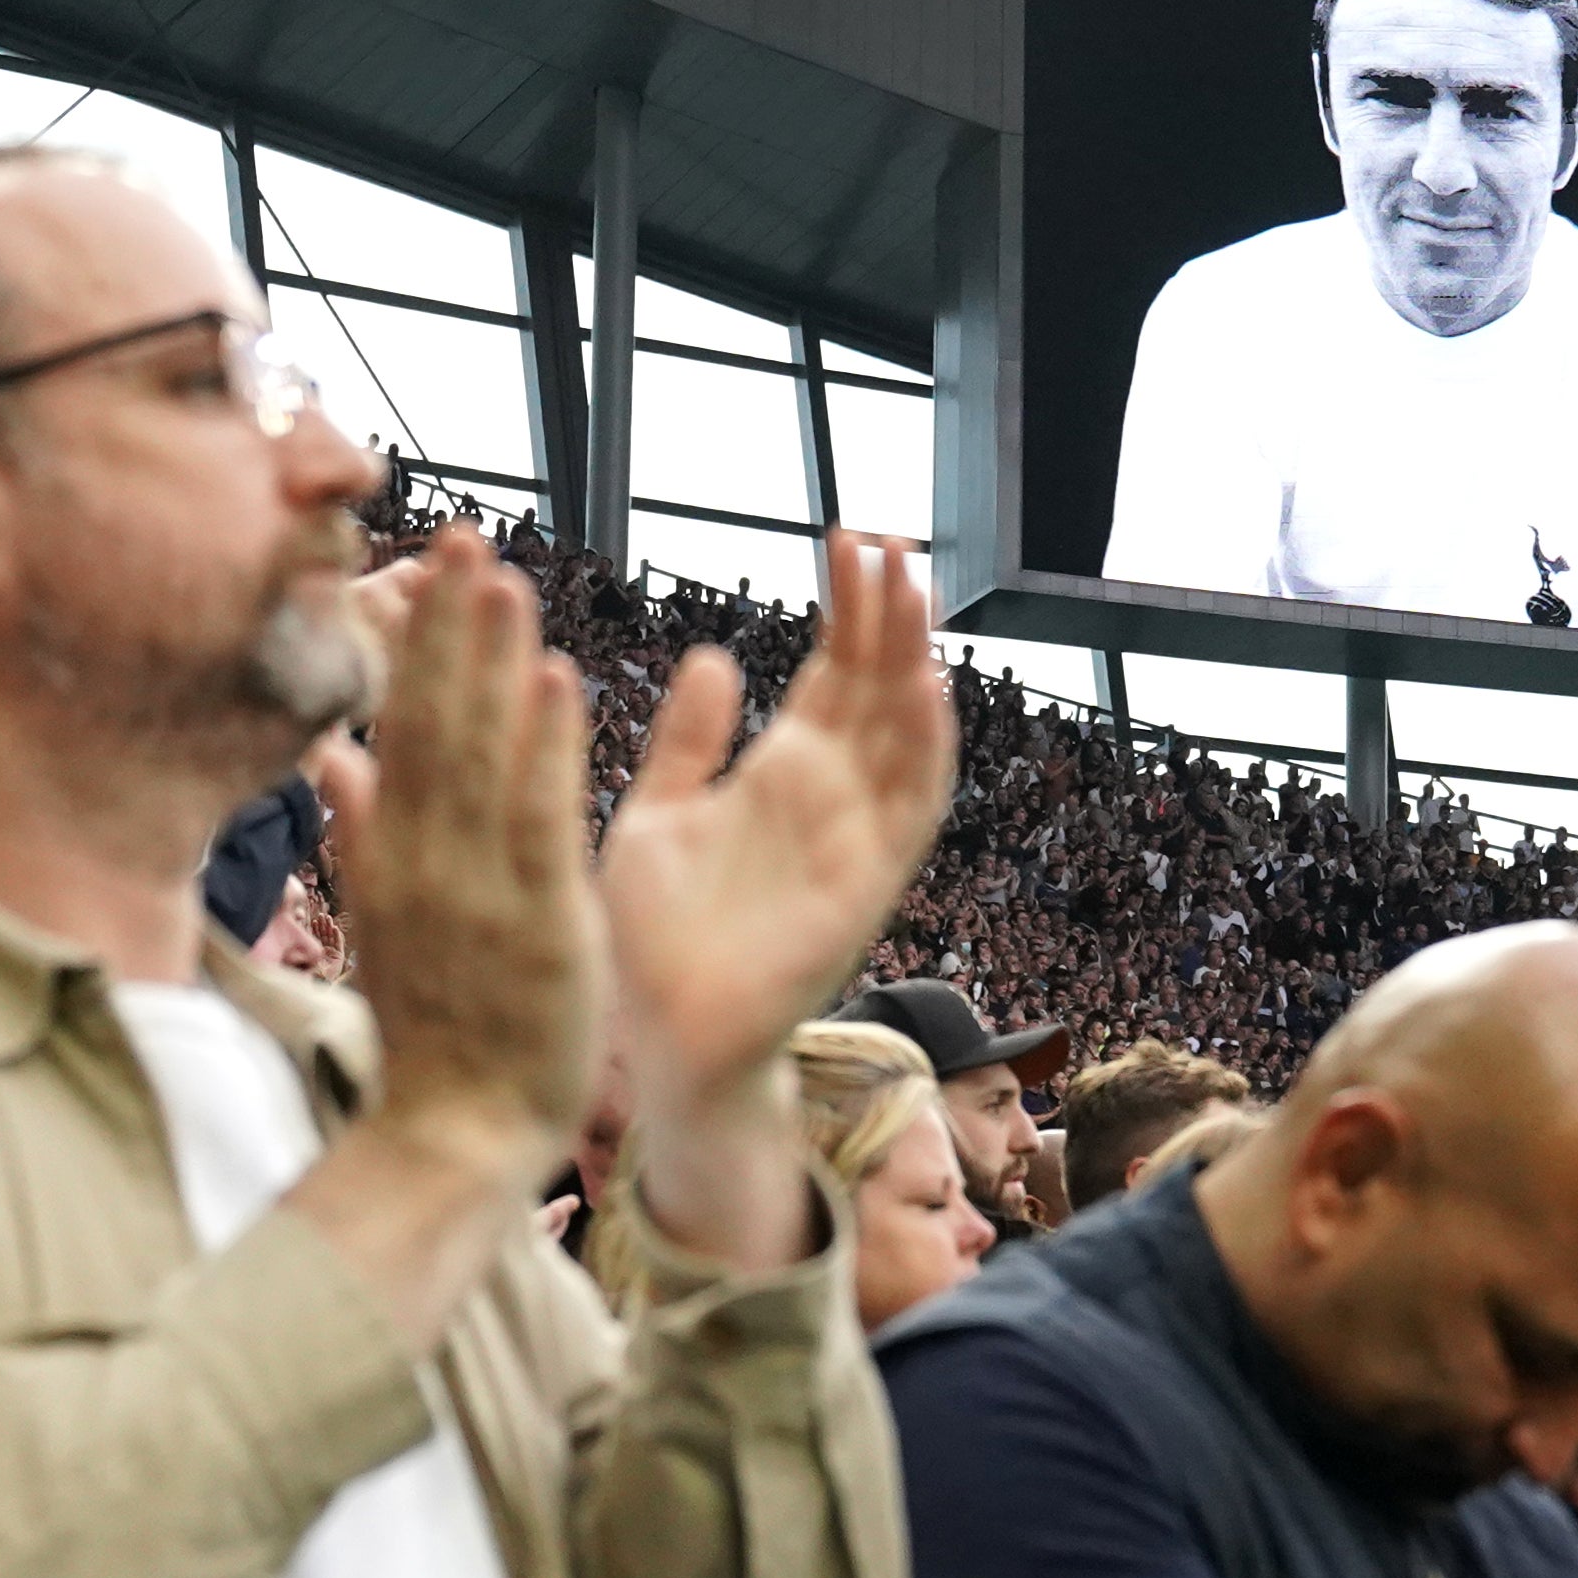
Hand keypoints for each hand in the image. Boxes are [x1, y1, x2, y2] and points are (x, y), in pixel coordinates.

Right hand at [314, 525, 598, 1191]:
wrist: (456, 1129)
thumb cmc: (436, 1029)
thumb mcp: (385, 919)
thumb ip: (361, 833)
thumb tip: (330, 753)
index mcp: (393, 851)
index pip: (403, 725)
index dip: (418, 642)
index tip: (430, 565)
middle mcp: (425, 856)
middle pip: (434, 720)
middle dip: (449, 626)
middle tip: (466, 532)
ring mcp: (475, 886)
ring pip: (481, 754)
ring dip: (492, 661)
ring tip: (504, 577)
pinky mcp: (532, 921)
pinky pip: (536, 818)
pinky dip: (543, 747)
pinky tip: (554, 678)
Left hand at [599, 529, 954, 1262]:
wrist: (661, 1039)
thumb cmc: (654, 937)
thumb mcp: (657, 815)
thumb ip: (687, 744)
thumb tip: (714, 657)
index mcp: (782, 776)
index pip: (833, 674)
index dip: (848, 609)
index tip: (849, 539)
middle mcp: (830, 800)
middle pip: (878, 688)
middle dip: (889, 614)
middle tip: (893, 538)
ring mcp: (855, 839)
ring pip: (905, 735)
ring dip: (914, 663)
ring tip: (912, 590)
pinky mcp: (865, 885)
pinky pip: (911, 810)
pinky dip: (923, 749)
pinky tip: (922, 687)